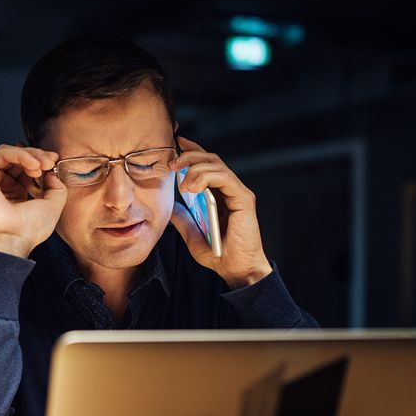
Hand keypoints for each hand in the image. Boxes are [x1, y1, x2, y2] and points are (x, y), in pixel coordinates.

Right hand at [0, 143, 67, 257]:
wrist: (12, 239)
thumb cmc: (29, 230)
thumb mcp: (53, 205)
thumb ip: (57, 186)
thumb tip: (52, 171)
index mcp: (15, 193)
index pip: (26, 167)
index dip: (41, 160)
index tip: (54, 162)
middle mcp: (1, 185)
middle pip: (19, 157)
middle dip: (38, 156)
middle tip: (51, 162)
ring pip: (10, 152)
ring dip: (30, 155)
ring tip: (43, 165)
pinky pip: (2, 154)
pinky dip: (20, 154)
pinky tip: (33, 165)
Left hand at [169, 136, 271, 289]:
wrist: (237, 270)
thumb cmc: (220, 255)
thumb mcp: (193, 236)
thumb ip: (184, 220)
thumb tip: (171, 208)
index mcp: (220, 195)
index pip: (207, 165)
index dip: (192, 151)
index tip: (175, 144)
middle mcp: (230, 190)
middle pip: (211, 159)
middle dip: (189, 155)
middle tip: (171, 162)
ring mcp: (238, 192)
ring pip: (216, 164)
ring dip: (194, 166)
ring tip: (178, 178)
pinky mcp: (243, 198)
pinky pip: (224, 177)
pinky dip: (205, 177)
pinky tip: (190, 187)